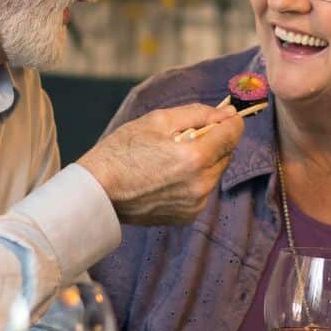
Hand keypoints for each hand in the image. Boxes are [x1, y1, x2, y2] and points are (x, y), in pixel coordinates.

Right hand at [78, 103, 242, 225]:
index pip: (233, 133)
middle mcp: (200, 184)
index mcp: (194, 156)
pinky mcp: (188, 216)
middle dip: (213, 141)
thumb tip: (227, 114)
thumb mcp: (158, 120)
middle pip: (226, 154)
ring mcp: (195, 203)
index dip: (230, 121)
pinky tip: (167, 176)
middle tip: (184, 136)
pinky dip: (193, 180)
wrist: (97, 192)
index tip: (222, 116)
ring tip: (171, 158)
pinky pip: (202, 190)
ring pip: (214, 173)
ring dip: (203, 161)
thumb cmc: (121, 151)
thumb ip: (198, 114)